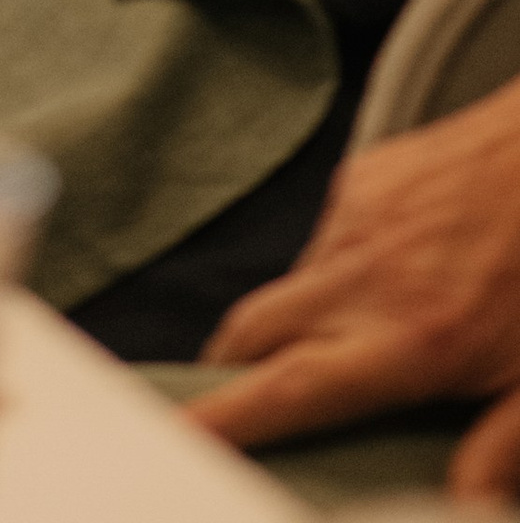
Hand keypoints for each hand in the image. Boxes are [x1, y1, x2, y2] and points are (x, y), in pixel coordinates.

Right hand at [196, 79, 519, 494]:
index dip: (222, 416)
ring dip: (296, 323)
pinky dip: (339, 272)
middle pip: (250, 334)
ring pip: (290, 286)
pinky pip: (327, 239)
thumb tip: (463, 505)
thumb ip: (497, 447)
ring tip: (350, 340)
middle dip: (226, 374)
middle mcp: (360, 278)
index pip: (287, 390)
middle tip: (225, 405)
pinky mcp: (361, 177)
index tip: (178, 431)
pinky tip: (394, 277)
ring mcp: (353, 219)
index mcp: (403, 340)